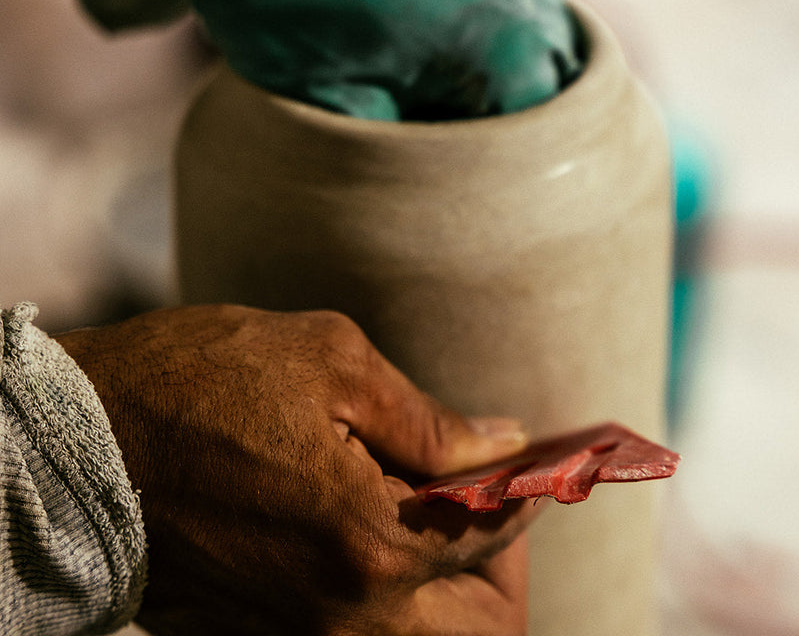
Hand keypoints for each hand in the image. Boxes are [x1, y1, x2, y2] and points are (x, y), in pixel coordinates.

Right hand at [56, 305, 539, 634]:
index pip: (494, 535)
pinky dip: (391, 584)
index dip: (529, 490)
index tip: (540, 456)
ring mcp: (298, 633)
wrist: (84, 438)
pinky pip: (360, 625)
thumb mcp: (331, 362)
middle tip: (489, 489)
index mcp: (370, 544)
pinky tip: (376, 515)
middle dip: (500, 556)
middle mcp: (342, 613)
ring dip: (450, 576)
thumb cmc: (203, 380)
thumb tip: (500, 440)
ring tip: (435, 498)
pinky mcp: (260, 630)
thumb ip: (428, 418)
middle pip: (477, 622)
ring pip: (423, 633)